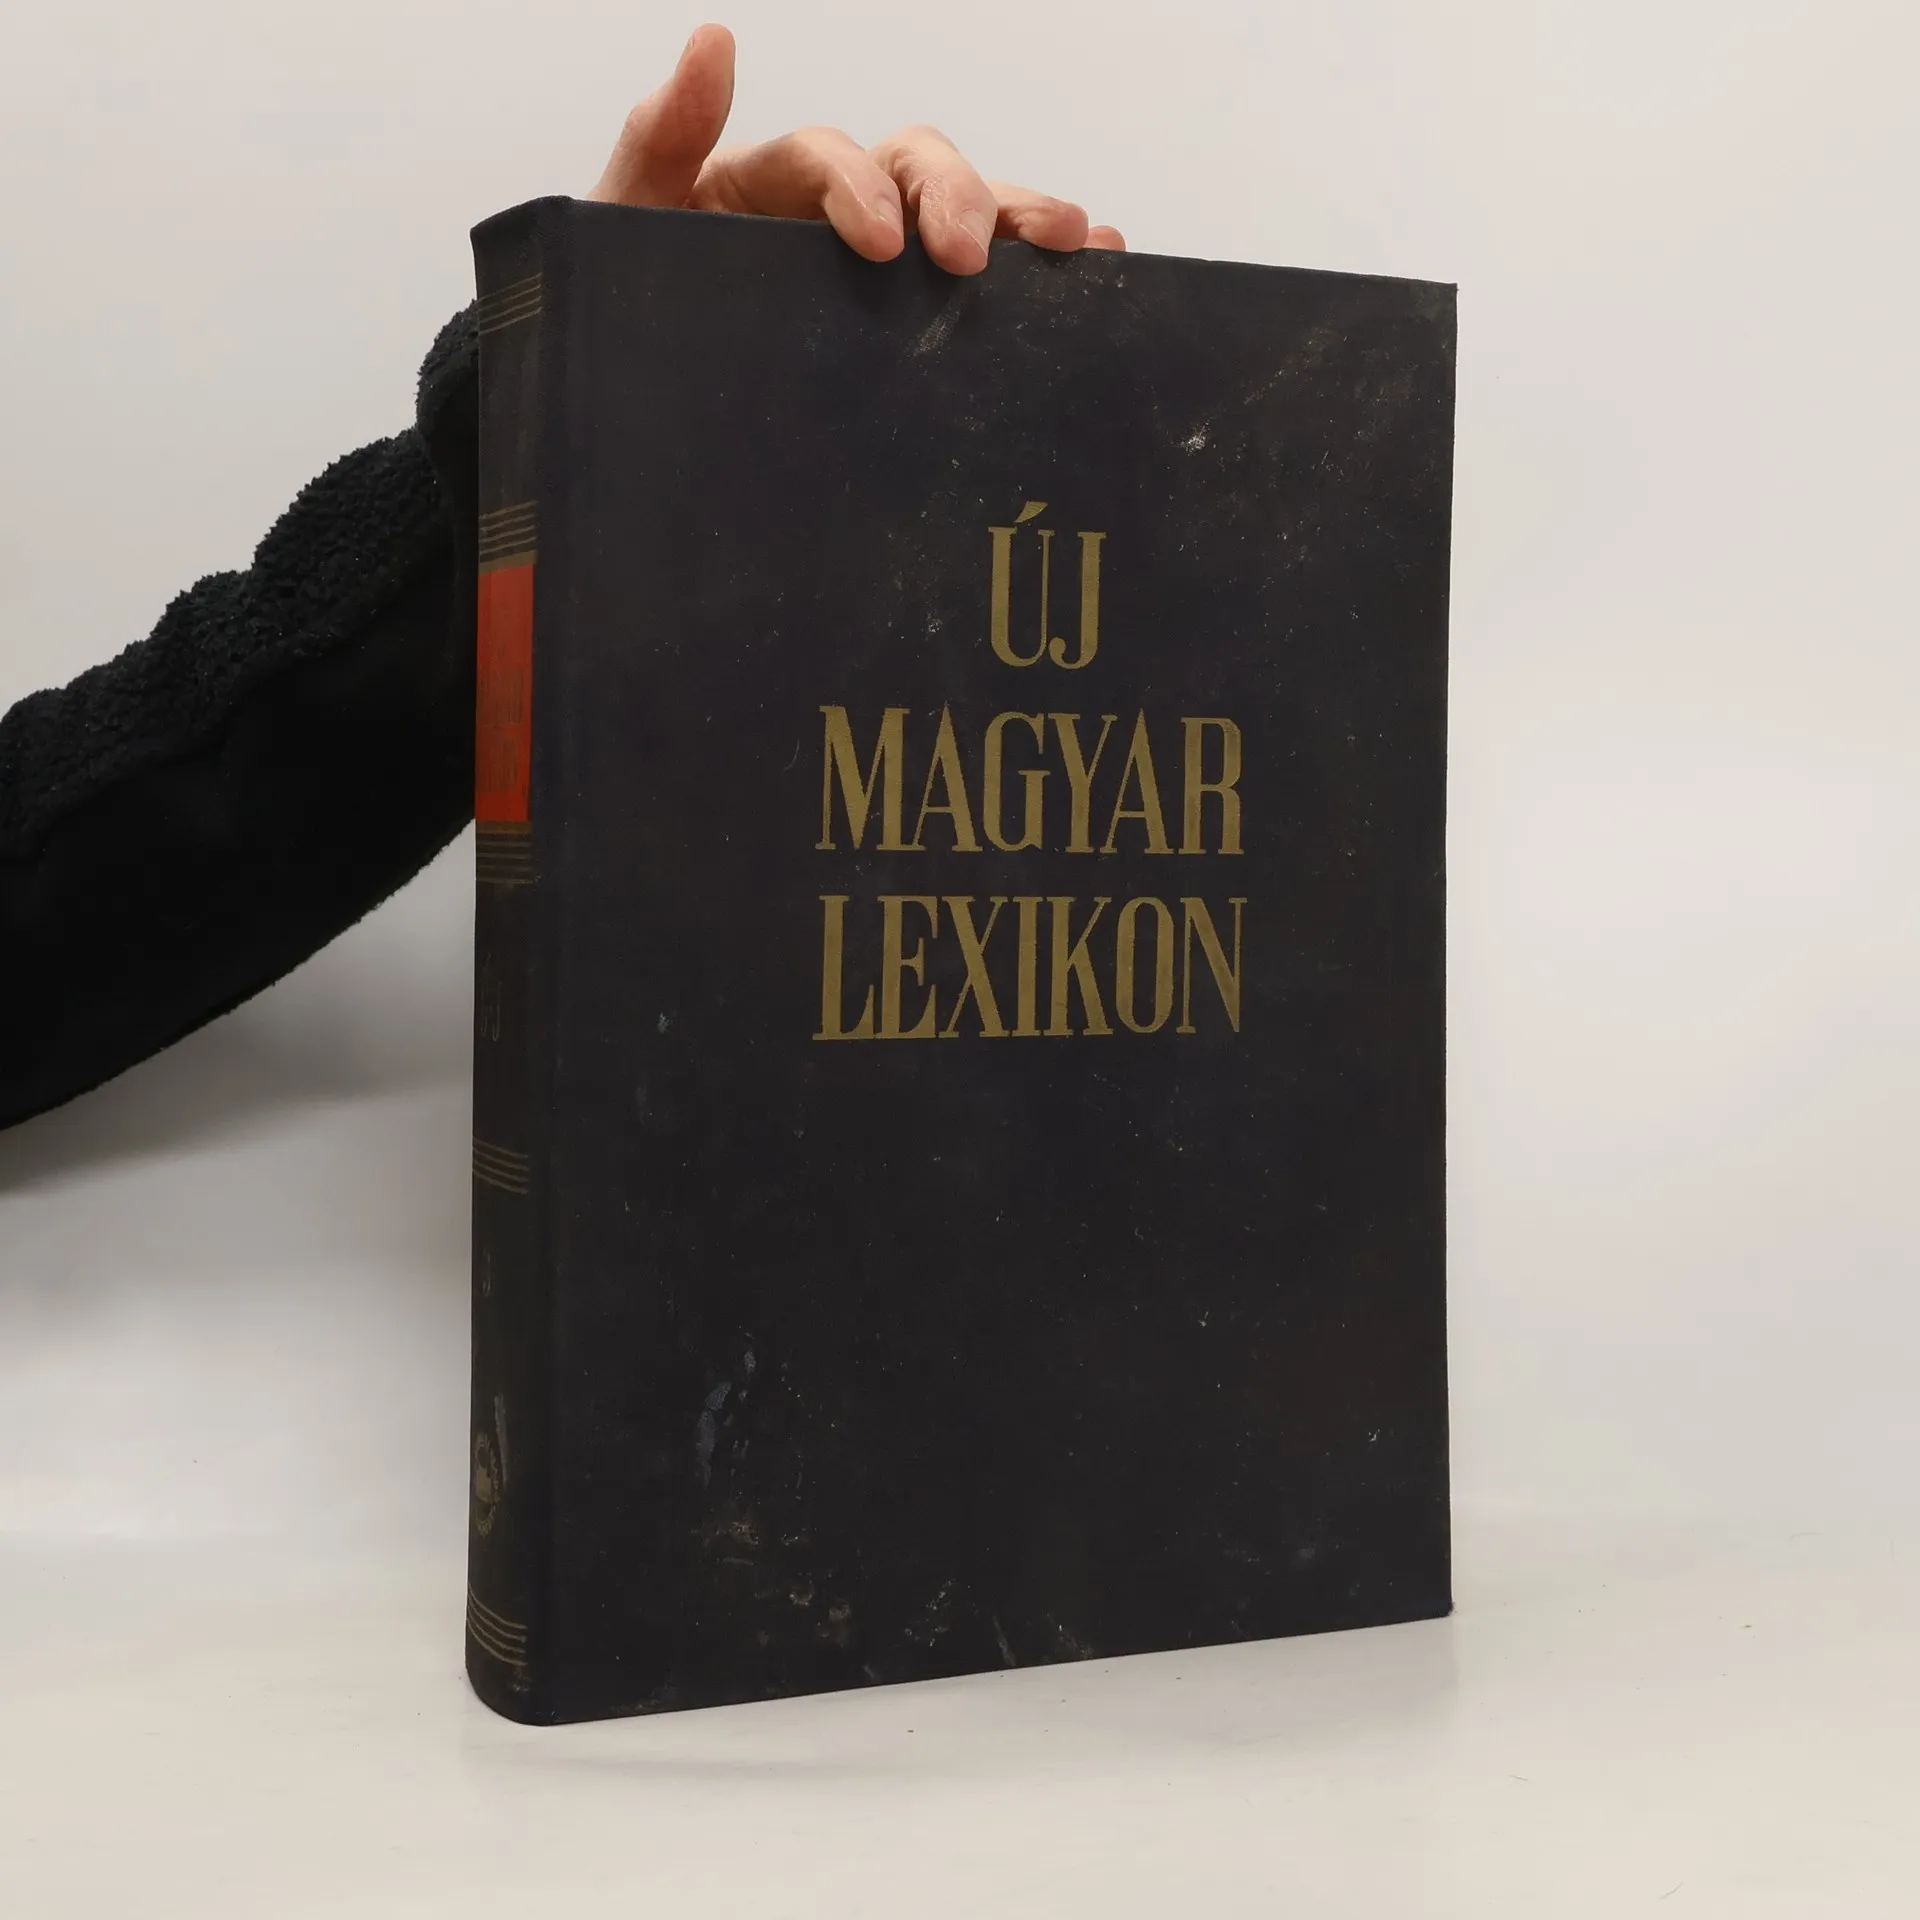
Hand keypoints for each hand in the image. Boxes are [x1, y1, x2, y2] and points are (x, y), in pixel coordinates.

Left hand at [588, 23, 1124, 274]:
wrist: (641, 420)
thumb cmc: (628, 319)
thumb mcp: (623, 228)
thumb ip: (658, 143)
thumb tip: (711, 40)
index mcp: (767, 186)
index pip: (830, 157)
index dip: (860, 187)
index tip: (880, 246)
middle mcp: (839, 211)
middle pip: (916, 167)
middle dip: (957, 199)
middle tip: (974, 259)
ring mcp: (886, 267)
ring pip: (965, 213)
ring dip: (1023, 217)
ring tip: (1077, 241)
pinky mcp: (915, 323)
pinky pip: (991, 280)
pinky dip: (1047, 269)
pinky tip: (1102, 269)